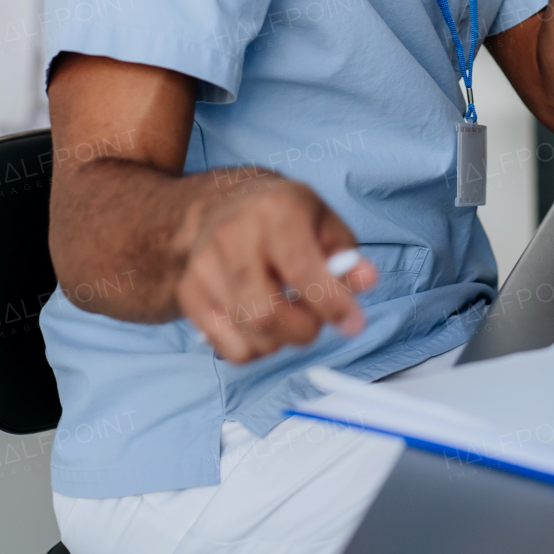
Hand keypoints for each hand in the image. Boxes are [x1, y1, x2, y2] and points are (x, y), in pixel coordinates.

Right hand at [176, 172, 376, 362]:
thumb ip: (346, 255)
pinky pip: (229, 349)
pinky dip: (256, 348)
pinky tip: (263, 324)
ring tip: (290, 317)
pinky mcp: (189, 293)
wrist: (222, 204)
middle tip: (316, 321)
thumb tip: (365, 280)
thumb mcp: (323, 222)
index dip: (331, 303)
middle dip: (303, 330)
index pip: (301, 269)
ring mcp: (203, 266)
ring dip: (282, 341)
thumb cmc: (282, 217)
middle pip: (266, 313)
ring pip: (249, 336)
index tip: (352, 322)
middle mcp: (231, 235)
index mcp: (274, 210)